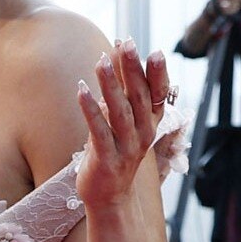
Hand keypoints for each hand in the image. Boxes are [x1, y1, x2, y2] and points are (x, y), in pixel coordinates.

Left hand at [75, 39, 170, 209]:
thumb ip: (123, 93)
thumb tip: (118, 58)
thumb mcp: (123, 122)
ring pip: (120, 112)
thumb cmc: (115, 152)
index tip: (154, 51)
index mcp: (150, 124)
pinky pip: (98, 131)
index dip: (157, 74)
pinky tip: (82, 91)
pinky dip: (91, 110)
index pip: (158, 95)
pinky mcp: (106, 159)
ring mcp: (126, 148)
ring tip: (102, 62)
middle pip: (140, 98)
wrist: (109, 197)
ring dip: (111, 85)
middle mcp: (142, 134)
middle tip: (128, 44)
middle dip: (133, 70)